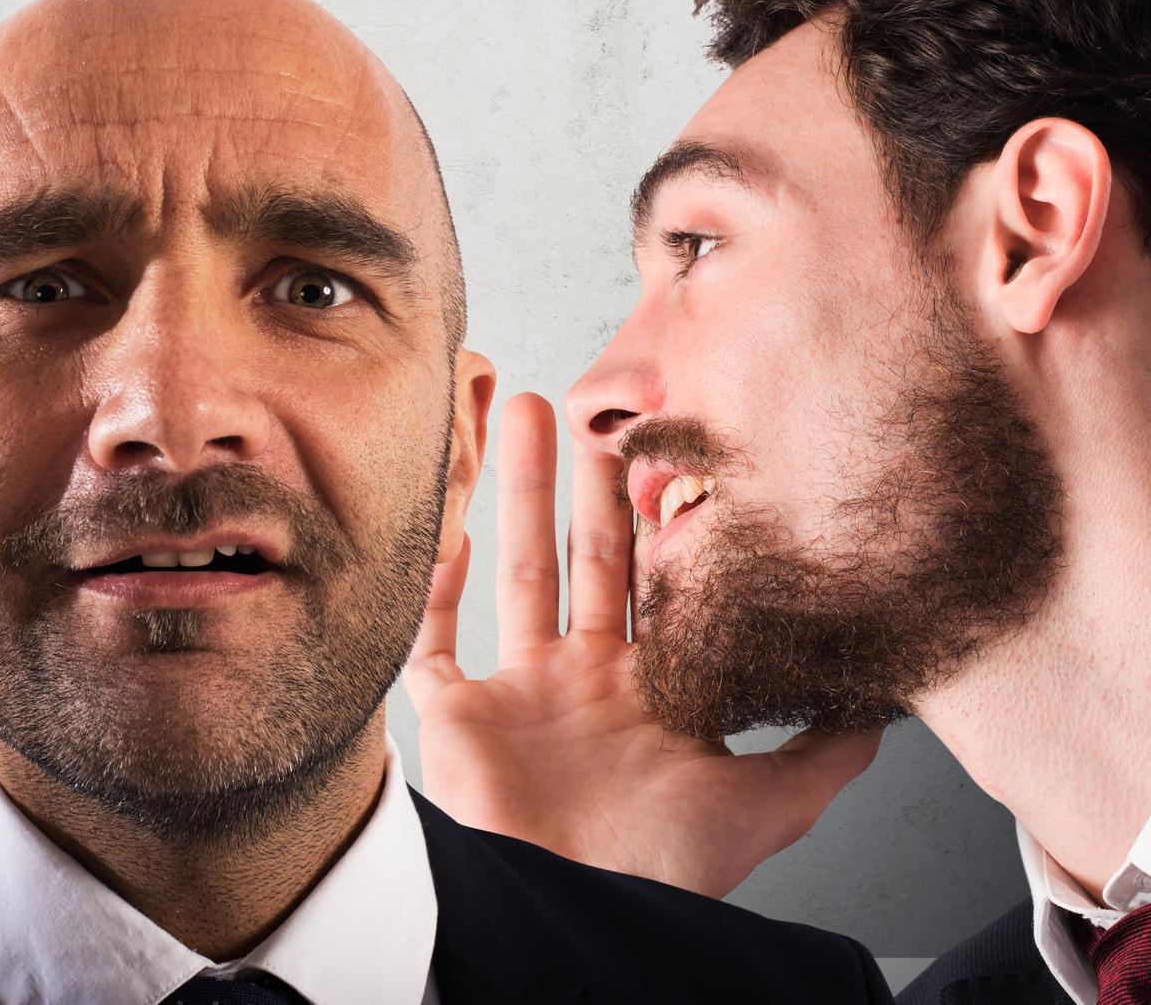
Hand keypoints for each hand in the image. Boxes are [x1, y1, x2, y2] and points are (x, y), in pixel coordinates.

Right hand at [401, 392, 876, 897]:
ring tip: (525, 413)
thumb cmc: (664, 865)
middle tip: (595, 406)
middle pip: (588, 558)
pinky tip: (449, 525)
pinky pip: (434, 640)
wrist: (573, 910)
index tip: (670, 451)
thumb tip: (882, 691)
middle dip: (589, 482)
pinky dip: (436, 588)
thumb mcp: (772, 802)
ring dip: (519, 494)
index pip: (659, 584)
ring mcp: (519, 695)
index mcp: (653, 695)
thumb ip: (826, 746)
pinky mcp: (454, 715)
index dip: (662, 520)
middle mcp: (586, 683)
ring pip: (517, 572)